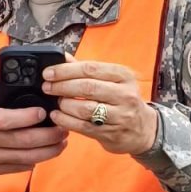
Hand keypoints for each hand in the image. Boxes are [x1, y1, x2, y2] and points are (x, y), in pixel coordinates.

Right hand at [0, 80, 67, 177]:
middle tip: (62, 128)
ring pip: (24, 158)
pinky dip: (35, 161)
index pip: (5, 120)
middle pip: (21, 141)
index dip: (28, 117)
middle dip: (48, 136)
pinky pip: (18, 168)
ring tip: (61, 142)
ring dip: (48, 151)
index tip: (44, 112)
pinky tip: (46, 152)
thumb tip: (14, 80)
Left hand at [43, 56, 158, 155]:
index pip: (90, 69)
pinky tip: (57, 116)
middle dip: (62, 86)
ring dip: (64, 105)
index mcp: (123, 76)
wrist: (143, 130)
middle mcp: (125, 95)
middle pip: (87, 87)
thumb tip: (63, 57)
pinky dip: (66, 121)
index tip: (48, 73)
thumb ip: (87, 70)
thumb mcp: (111, 81)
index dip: (65, 70)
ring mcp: (120, 116)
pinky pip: (83, 126)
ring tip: (55, 102)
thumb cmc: (122, 101)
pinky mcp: (111, 134)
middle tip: (47, 87)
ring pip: (85, 108)